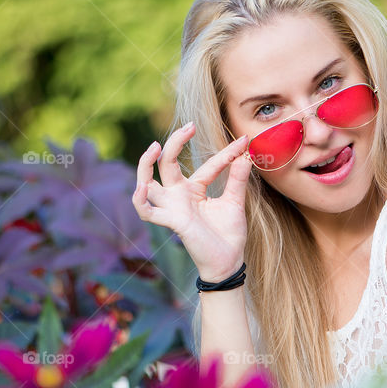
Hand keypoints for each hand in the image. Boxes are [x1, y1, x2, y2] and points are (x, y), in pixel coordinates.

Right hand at [132, 122, 251, 281]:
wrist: (229, 261)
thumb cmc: (228, 234)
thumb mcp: (235, 202)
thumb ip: (237, 179)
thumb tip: (246, 154)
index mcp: (195, 189)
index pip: (208, 164)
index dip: (226, 153)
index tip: (243, 142)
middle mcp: (179, 195)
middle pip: (167, 163)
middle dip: (175, 142)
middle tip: (190, 126)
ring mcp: (173, 207)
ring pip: (147, 183)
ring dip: (145, 165)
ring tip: (155, 147)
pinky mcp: (171, 221)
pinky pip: (146, 211)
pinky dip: (140, 199)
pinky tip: (143, 186)